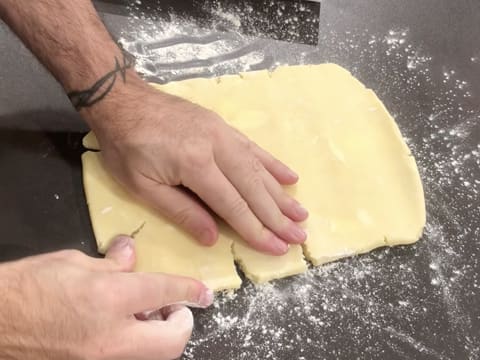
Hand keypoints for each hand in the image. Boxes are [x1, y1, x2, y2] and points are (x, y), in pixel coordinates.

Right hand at [0, 236, 212, 359]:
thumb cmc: (28, 286)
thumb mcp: (72, 262)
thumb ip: (111, 262)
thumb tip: (132, 253)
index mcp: (109, 298)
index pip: (164, 292)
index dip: (189, 289)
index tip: (202, 291)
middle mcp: (111, 336)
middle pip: (172, 341)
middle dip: (182, 323)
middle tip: (175, 309)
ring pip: (154, 356)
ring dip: (161, 337)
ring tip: (148, 317)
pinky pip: (129, 358)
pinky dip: (138, 345)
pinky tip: (124, 328)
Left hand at [84, 80, 308, 254]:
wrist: (122, 100)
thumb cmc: (126, 147)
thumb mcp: (143, 186)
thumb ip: (181, 211)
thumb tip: (213, 238)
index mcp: (195, 164)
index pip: (233, 204)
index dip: (255, 229)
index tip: (276, 247)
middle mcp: (217, 146)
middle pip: (254, 187)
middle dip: (277, 216)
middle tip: (299, 236)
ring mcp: (223, 133)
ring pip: (259, 168)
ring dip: (281, 193)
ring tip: (301, 213)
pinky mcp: (223, 126)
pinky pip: (254, 147)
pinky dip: (273, 164)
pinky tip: (290, 177)